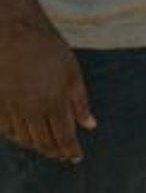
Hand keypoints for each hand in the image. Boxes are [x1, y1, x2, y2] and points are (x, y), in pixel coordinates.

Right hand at [0, 17, 94, 161]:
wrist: (12, 35)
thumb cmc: (47, 50)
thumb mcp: (72, 73)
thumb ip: (80, 102)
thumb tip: (90, 125)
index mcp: (53, 103)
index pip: (63, 138)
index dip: (70, 151)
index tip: (76, 158)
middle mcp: (31, 111)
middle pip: (43, 143)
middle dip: (55, 151)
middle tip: (64, 155)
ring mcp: (12, 110)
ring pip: (25, 140)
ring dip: (38, 146)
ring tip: (49, 147)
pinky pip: (8, 131)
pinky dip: (19, 137)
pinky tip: (27, 136)